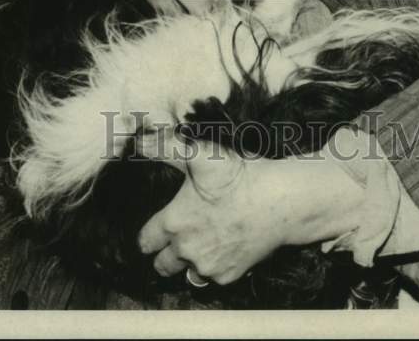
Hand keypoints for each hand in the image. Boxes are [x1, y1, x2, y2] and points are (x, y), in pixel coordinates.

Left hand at [137, 141, 366, 285]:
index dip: (149, 235)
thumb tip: (139, 140)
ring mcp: (208, 266)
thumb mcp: (201, 154)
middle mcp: (187, 250)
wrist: (279, 200)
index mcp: (174, 223)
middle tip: (180, 237)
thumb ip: (167, 148)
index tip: (156, 230)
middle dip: (166, 254)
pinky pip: (212, 278)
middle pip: (162, 265)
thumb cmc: (239, 176)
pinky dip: (215, 266)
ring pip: (187, 273)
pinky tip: (224, 246)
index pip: (145, 241)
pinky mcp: (229, 276)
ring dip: (189, 262)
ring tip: (202, 243)